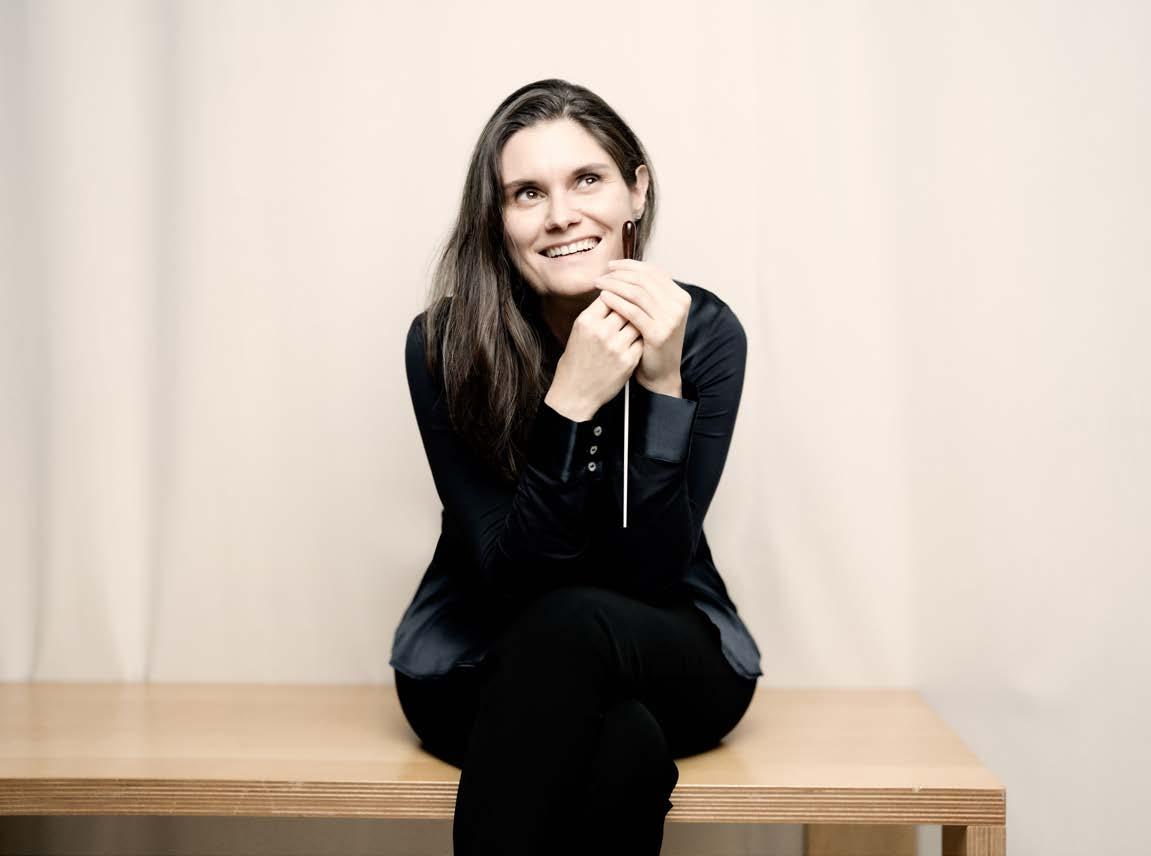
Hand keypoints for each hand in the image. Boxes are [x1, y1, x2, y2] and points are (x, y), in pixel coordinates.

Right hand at [546, 298, 642, 420]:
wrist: (575, 394)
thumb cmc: (575, 362)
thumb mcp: (578, 332)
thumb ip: (596, 314)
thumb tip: (615, 294)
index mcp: (586, 321)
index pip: (610, 295)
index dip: (617, 297)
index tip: (619, 300)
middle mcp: (601, 331)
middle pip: (626, 306)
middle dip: (629, 309)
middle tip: (630, 313)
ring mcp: (616, 346)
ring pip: (637, 322)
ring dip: (637, 323)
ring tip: (633, 327)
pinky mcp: (628, 360)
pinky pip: (642, 341)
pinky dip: (640, 340)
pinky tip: (634, 343)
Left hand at [592, 259, 690, 394]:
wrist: (661, 374)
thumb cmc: (653, 343)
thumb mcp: (656, 314)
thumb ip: (649, 293)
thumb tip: (625, 269)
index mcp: (680, 297)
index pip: (653, 272)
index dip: (630, 266)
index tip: (611, 266)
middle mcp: (679, 305)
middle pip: (644, 280)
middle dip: (620, 274)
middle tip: (602, 274)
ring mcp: (670, 319)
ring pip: (637, 292)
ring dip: (614, 285)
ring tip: (599, 284)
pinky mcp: (658, 332)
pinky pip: (632, 310)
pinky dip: (616, 301)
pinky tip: (603, 298)